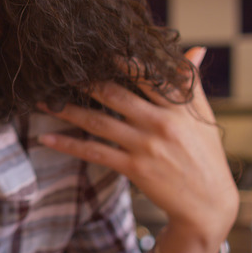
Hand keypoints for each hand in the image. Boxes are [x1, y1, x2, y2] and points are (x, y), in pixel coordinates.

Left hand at [38, 48, 237, 252]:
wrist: (208, 203)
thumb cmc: (204, 155)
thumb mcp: (203, 117)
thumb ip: (191, 84)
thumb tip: (195, 49)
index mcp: (179, 106)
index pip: (148, 75)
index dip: (122, 61)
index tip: (96, 50)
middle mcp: (162, 123)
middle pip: (116, 94)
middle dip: (85, 82)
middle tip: (59, 71)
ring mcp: (146, 146)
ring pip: (99, 122)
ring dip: (67, 111)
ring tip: (42, 102)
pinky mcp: (134, 168)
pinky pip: (94, 152)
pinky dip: (68, 145)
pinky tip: (47, 138)